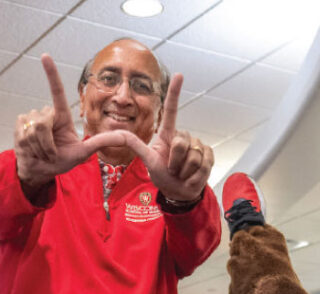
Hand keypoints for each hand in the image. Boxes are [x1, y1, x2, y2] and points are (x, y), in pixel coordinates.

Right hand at [13, 54, 129, 191]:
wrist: (40, 171)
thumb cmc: (61, 161)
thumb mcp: (83, 153)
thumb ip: (102, 143)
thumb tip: (126, 137)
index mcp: (61, 115)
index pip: (56, 91)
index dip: (51, 74)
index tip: (45, 56)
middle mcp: (46, 113)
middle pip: (44, 121)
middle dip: (48, 144)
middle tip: (52, 153)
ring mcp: (31, 118)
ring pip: (35, 129)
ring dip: (41, 148)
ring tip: (43, 153)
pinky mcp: (19, 125)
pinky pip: (24, 134)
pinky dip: (31, 147)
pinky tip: (32, 150)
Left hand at [122, 74, 213, 202]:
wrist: (179, 193)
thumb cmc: (163, 176)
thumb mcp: (147, 160)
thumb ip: (133, 145)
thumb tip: (111, 134)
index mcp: (168, 134)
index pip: (171, 110)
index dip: (174, 93)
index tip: (178, 75)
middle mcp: (183, 136)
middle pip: (180, 143)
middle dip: (175, 161)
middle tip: (173, 170)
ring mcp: (197, 145)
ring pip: (193, 155)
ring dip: (185, 171)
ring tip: (182, 174)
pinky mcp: (208, 155)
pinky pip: (204, 163)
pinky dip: (196, 176)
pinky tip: (192, 177)